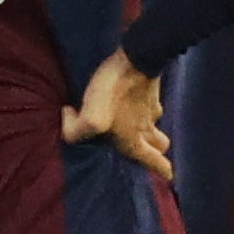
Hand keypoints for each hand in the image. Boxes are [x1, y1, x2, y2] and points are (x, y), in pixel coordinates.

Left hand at [64, 50, 166, 173]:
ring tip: (129, 124)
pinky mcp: (149, 90)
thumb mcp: (92, 118)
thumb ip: (76, 131)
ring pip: (155, 124)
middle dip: (155, 152)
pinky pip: (148, 103)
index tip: (166, 176)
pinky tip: (125, 99)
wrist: (136, 57)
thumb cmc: (115, 92)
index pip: (158, 165)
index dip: (162, 172)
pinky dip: (141, 105)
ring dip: (147, 128)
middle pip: (160, 147)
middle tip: (144, 150)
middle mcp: (147, 129)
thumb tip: (68, 120)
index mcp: (136, 142)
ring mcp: (151, 108)